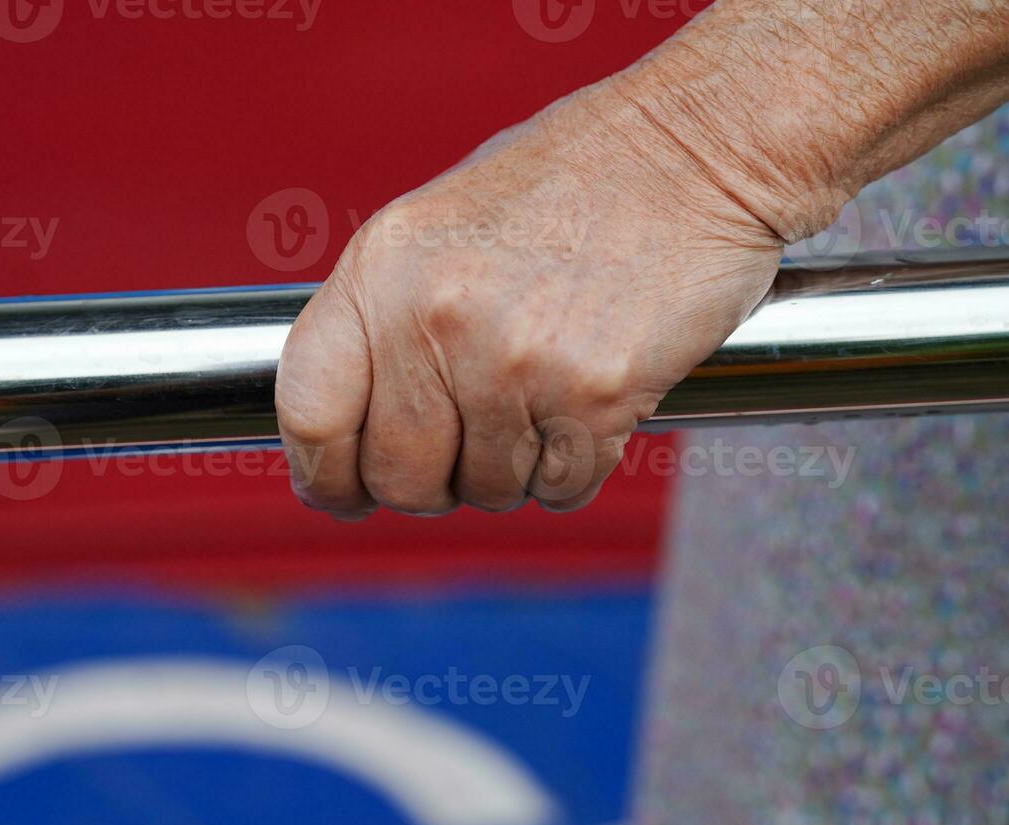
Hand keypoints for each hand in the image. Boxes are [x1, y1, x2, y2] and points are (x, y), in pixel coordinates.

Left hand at [275, 76, 789, 518]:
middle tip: (457, 458)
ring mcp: (516, 362)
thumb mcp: (437, 225)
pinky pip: (559, 487)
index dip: (321, 471)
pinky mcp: (596, 395)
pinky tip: (584, 412)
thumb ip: (385, 319)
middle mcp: (438, 319)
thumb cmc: (571, 180)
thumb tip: (347, 425)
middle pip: (398, 474)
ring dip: (508, 471)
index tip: (337, 492)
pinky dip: (570, 471)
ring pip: (484, 489)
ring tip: (538, 400)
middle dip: (425, 486)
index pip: (309, 410)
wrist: (699, 148)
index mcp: (382, 269)